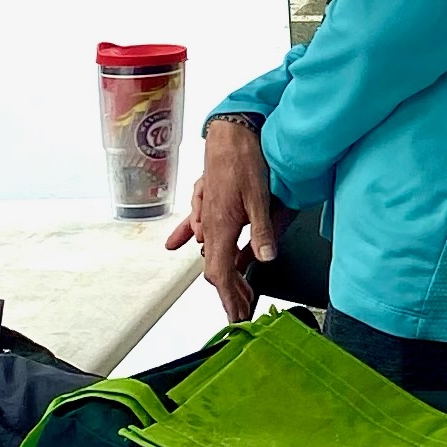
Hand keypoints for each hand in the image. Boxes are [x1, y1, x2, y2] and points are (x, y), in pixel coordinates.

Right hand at [171, 117, 279, 328]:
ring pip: (210, 251)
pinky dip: (196, 243)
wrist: (229, 131)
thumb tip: (265, 258)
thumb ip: (262, 230)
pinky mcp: (207, 202)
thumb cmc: (243, 160)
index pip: (220, 274)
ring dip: (223, 273)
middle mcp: (209, 224)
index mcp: (221, 227)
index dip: (229, 298)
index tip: (238, 315)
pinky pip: (199, 229)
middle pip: (215, 268)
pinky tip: (181, 246)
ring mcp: (206, 214)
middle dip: (229, 292)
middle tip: (242, 308)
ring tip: (234, 290)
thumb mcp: (259, 197)